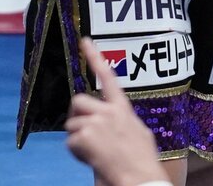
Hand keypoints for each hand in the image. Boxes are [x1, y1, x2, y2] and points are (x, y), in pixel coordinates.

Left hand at [66, 39, 164, 185]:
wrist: (140, 179)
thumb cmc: (142, 163)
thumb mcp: (140, 135)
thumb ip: (125, 123)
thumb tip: (118, 123)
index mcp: (123, 109)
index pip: (109, 77)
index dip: (95, 57)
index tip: (85, 40)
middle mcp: (109, 111)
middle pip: (78, 101)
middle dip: (76, 115)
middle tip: (83, 132)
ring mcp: (96, 122)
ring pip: (72, 124)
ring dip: (78, 138)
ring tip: (95, 152)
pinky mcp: (85, 135)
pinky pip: (70, 143)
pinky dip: (77, 153)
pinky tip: (92, 160)